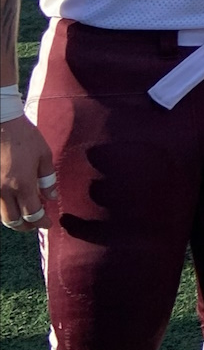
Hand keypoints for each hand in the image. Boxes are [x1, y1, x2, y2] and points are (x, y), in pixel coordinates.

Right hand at [0, 115, 57, 231]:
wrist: (0, 123)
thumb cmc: (24, 137)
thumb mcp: (44, 155)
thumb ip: (48, 179)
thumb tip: (51, 197)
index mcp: (22, 184)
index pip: (32, 214)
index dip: (41, 222)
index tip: (48, 224)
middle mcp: (4, 190)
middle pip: (13, 220)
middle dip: (25, 226)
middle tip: (35, 224)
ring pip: (0, 214)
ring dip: (13, 219)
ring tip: (24, 215)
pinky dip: (3, 207)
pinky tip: (12, 202)